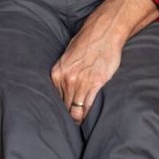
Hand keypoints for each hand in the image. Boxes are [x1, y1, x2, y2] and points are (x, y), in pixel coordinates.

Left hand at [50, 0, 158, 123]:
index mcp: (57, 73)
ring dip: (77, 117)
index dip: (59, 108)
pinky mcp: (96, 84)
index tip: (61, 116)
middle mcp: (67, 79)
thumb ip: (64, 73)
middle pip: (64, 106)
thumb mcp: (68, 57)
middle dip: (67, 115)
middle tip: (69, 125)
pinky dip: (87, 113)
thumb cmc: (87, 43)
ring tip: (78, 124)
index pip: (55, 98)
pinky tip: (87, 117)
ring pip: (75, 108)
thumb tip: (63, 87)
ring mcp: (81, 82)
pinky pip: (88, 105)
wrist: (104, 33)